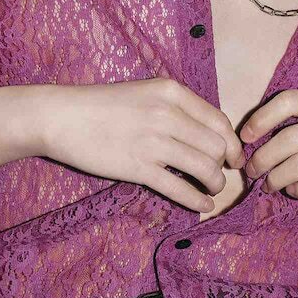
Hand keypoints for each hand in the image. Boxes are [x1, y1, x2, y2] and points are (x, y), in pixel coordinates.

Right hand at [38, 77, 244, 212]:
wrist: (62, 117)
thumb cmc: (103, 104)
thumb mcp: (146, 92)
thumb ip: (176, 107)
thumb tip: (206, 133)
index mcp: (172, 92)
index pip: (219, 120)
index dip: (233, 143)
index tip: (234, 157)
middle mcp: (168, 114)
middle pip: (217, 146)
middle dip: (225, 165)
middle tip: (220, 174)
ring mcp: (154, 142)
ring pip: (205, 168)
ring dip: (215, 183)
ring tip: (212, 189)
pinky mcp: (139, 168)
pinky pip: (180, 189)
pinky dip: (198, 200)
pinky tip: (203, 205)